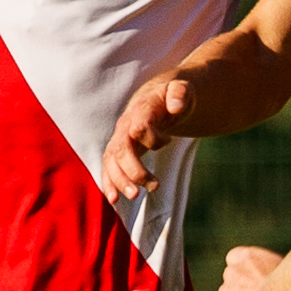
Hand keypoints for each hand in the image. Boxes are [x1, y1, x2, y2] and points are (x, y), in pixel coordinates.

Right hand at [104, 74, 197, 197]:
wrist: (157, 99)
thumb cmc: (172, 97)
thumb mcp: (182, 90)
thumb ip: (179, 94)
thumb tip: (176, 107)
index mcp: (141, 111)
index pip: (139, 128)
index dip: (154, 139)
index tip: (169, 141)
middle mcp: (125, 126)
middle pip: (121, 150)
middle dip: (134, 170)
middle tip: (153, 186)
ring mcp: (120, 139)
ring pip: (112, 162)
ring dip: (120, 181)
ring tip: (135, 196)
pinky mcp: (119, 151)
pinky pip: (108, 168)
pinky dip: (109, 184)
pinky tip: (114, 200)